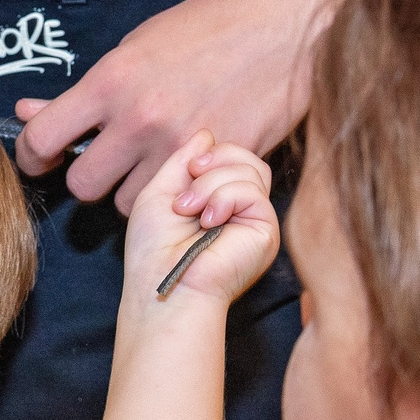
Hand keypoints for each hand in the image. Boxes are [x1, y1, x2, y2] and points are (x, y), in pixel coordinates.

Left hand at [15, 0, 385, 211]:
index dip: (32, 155)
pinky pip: (176, 199)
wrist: (291, 24)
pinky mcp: (218, 165)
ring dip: (132, 189)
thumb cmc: (215, 24)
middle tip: (104, 159)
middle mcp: (141, 118)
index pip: (43, 137)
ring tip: (152, 159)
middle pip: (82, 185)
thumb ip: (85, 91)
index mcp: (113, 80)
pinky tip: (185, 167)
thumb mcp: (138, 46)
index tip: (40, 157)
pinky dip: (174, 192)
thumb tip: (30, 111)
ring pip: (127, 203)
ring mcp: (181, 147)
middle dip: (87, 176)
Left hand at [122, 130, 278, 306]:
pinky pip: (252, 191)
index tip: (185, 170)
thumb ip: (181, 161)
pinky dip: (224, 197)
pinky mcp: (266, 230)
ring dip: (211, 184)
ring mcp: (255, 220)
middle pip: (247, 158)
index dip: (210, 154)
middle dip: (214, 161)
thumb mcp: (159, 193)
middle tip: (189, 182)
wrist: (162, 284)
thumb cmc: (154, 251)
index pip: (230, 158)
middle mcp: (240, 210)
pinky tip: (208, 220)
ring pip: (250, 170)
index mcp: (217, 201)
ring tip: (189, 210)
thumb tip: (205, 134)